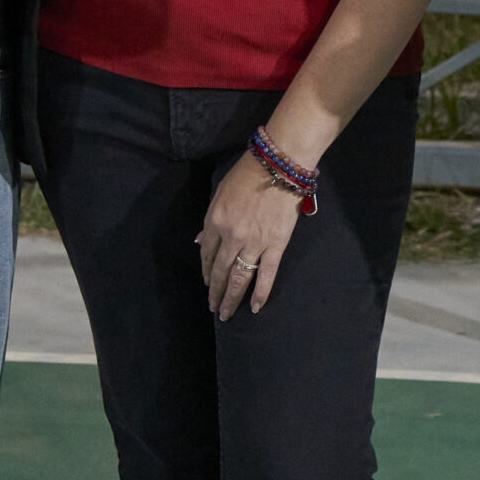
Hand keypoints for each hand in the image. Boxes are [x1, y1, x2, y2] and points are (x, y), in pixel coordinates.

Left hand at [197, 162, 302, 320]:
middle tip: (213, 308)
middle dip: (215, 292)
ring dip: (231, 298)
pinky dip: (261, 293)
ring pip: (239, 277)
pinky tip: (256, 308)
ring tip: (226, 313)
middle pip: (220, 270)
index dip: (206, 270)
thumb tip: (200, 241)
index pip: (206, 253)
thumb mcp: (220, 192)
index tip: (207, 283)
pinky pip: (267, 274)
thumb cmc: (248, 173)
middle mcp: (231, 236)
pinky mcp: (276, 245)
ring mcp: (254, 243)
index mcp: (215, 220)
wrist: (279, 166)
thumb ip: (211, 219)